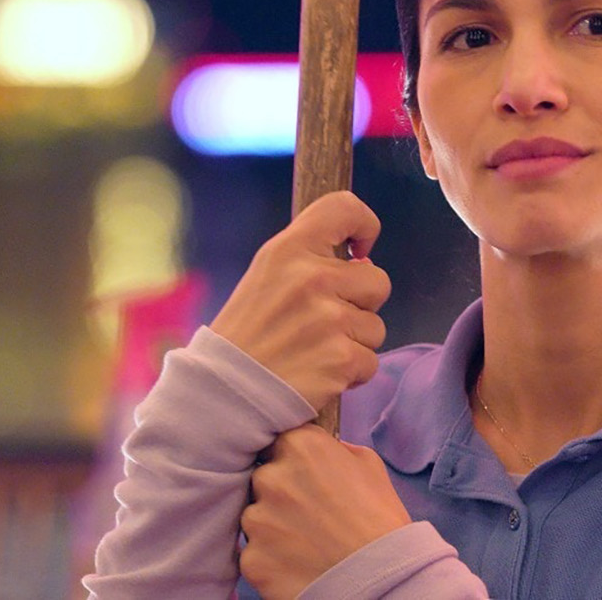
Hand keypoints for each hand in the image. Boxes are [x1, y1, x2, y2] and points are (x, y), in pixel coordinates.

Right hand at [211, 191, 390, 411]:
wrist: (224, 391)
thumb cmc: (247, 333)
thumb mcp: (266, 276)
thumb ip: (311, 261)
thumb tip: (363, 261)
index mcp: (290, 249)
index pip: (344, 208)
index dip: (364, 224)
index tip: (359, 249)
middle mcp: (313, 278)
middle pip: (377, 280)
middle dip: (360, 303)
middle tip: (322, 322)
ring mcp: (330, 319)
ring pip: (376, 326)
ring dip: (354, 341)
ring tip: (313, 350)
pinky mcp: (341, 358)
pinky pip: (370, 360)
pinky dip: (350, 373)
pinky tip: (318, 373)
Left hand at [240, 425, 411, 598]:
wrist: (381, 575)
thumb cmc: (380, 518)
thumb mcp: (369, 465)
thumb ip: (337, 450)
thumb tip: (322, 452)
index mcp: (300, 447)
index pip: (279, 443)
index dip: (291, 461)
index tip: (305, 477)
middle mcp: (270, 477)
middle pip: (263, 480)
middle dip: (280, 494)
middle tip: (309, 514)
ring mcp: (256, 519)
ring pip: (255, 518)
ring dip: (273, 527)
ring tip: (306, 542)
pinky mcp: (251, 558)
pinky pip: (254, 554)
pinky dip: (272, 559)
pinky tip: (298, 563)